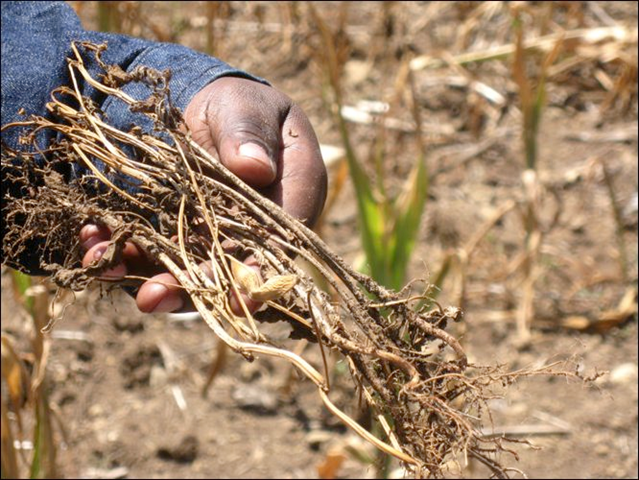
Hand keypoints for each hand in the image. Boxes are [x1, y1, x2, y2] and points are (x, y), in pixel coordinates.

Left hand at [80, 77, 326, 313]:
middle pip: (233, 268)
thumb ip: (250, 132)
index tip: (237, 296)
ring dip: (150, 275)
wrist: (205, 108)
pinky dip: (123, 249)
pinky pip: (157, 251)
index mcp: (292, 196)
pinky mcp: (181, 236)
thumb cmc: (238, 106)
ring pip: (190, 268)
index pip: (283, 243)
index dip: (261, 273)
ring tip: (107, 268)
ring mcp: (217, 238)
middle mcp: (257, 229)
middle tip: (154, 296)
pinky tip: (94, 241)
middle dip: (193, 285)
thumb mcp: (245, 107)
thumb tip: (256, 168)